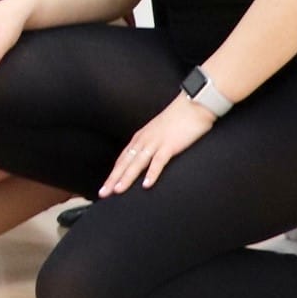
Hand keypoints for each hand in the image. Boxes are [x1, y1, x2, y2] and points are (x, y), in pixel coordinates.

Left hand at [100, 92, 215, 195]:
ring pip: (137, 163)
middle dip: (113, 179)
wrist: (193, 104)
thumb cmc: (178, 120)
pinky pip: (158, 161)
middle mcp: (144, 140)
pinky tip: (146, 184)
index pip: (122, 159)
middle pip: (125, 163)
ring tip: (117, 190)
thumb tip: (146, 159)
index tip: (105, 187)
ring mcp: (155, 142)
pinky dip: (152, 173)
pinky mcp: (170, 145)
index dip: (113, 174)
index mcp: (140, 138)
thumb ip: (151, 145)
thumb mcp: (159, 133)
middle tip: (103, 193)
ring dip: (126, 177)